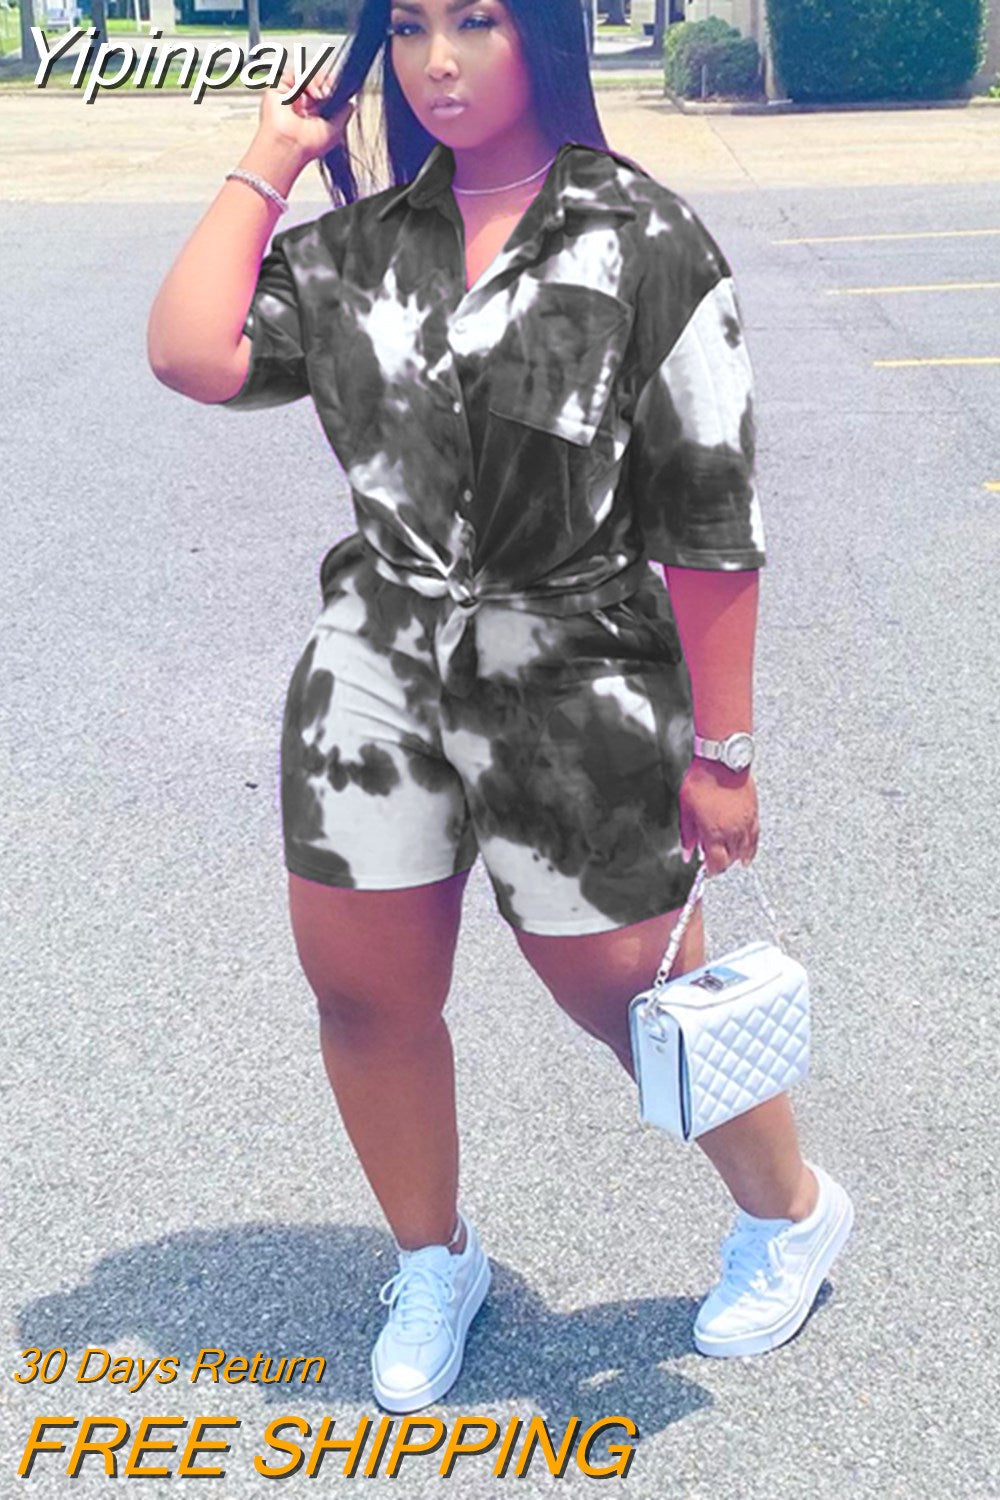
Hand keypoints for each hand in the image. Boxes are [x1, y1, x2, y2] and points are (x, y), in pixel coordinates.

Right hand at [257, 64, 355, 164]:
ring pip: (307, 76)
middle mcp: (301, 106)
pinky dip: (309, 81)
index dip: (332, 88)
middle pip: (316, 82)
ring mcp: (291, 97)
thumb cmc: (307, 146)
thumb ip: (344, 114)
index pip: (323, 94)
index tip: (340, 89)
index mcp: (312, 116)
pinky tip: (315, 93)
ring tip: (324, 95)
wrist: (291, 145)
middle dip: (327, 83)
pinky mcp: (280, 89)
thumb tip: (351, 104)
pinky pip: (296, 75)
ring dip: (319, 82)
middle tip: (332, 90)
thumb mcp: (336, 131)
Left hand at [679, 758, 758, 874]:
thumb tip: (687, 853)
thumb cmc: (702, 782)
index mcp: (713, 833)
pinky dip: (751, 850)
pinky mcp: (753, 815)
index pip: (716, 864)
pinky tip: (748, 855)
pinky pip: (755, 839)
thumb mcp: (686, 810)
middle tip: (714, 862)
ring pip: (744, 851)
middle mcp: (732, 832)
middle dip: (721, 864)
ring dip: (735, 857)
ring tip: (729, 858)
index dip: (711, 871)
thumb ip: (688, 835)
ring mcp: (745, 824)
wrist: (722, 763)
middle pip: (731, 859)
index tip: (706, 870)